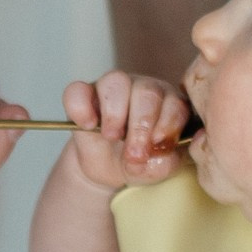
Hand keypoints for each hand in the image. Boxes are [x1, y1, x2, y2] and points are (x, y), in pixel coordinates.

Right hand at [59, 70, 194, 194]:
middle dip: (141, 125)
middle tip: (133, 153)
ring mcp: (114, 88)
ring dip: (114, 112)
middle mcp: (144, 89)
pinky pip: (77, 90)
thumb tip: (158, 155)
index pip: (174, 103)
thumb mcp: (156, 170)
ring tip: (111, 136)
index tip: (158, 145)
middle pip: (146, 91)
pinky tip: (87, 125)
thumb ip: (163, 164)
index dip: (167, 124)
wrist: (109, 167)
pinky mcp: (84, 94)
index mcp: (169, 103)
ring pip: (116, 81)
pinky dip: (81, 107)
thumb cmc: (140, 162)